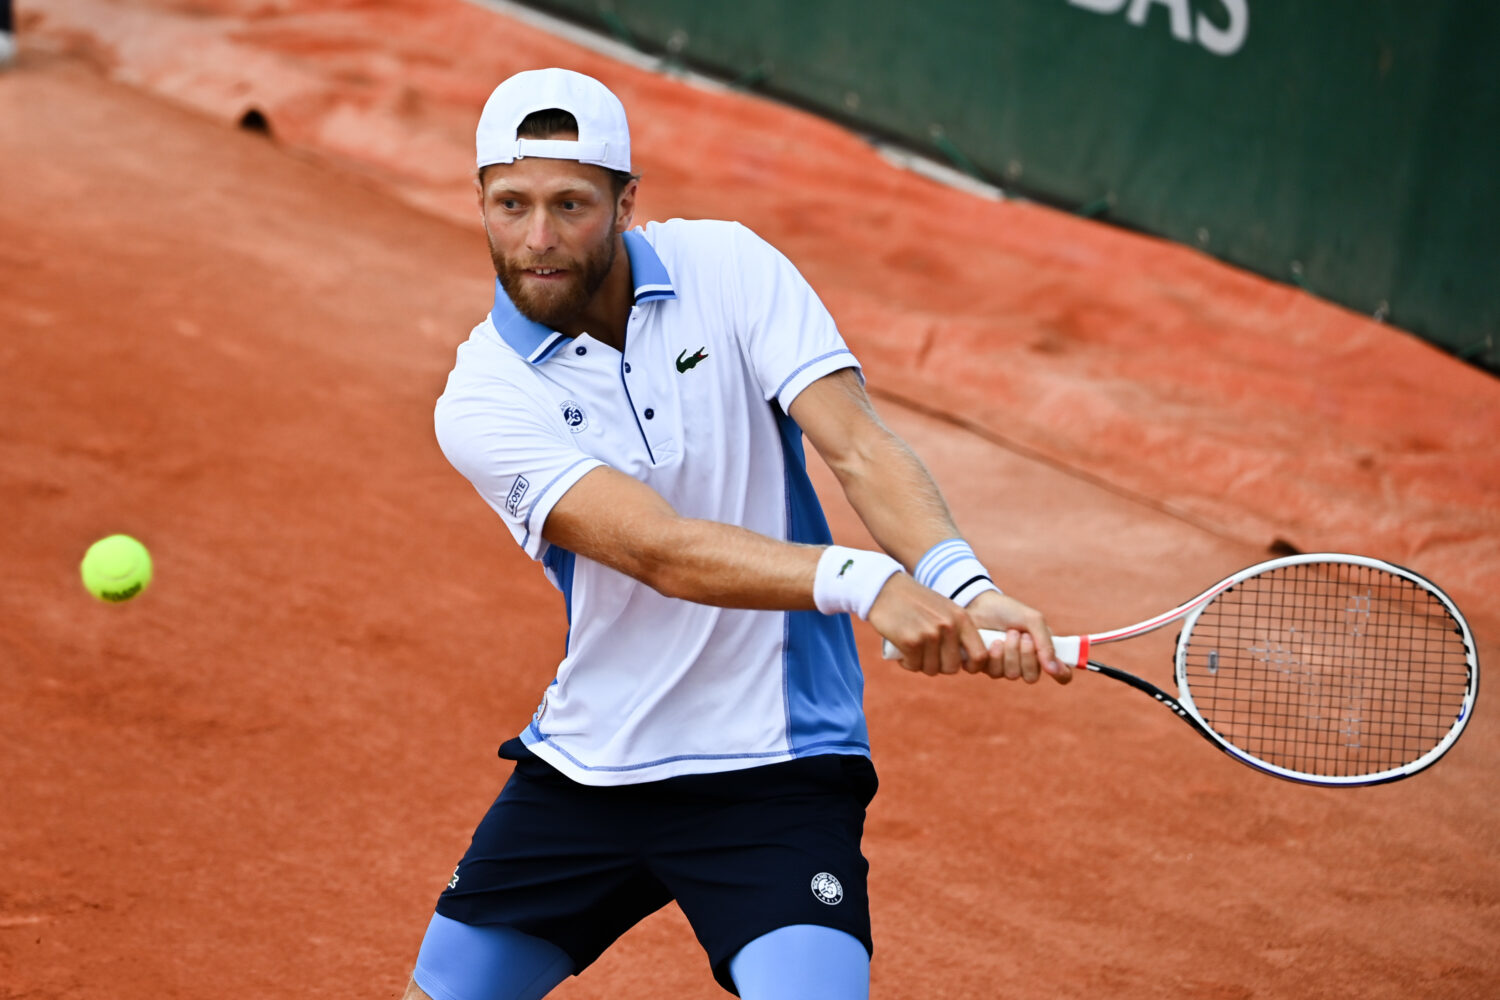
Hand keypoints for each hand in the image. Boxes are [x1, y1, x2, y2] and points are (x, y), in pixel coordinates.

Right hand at [867, 574, 991, 676]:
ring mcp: (930, 635)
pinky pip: (913, 666)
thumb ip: (957, 631)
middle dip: (939, 666)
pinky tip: (903, 652)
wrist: (886, 588)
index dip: (969, 665)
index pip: (979, 656)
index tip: (954, 661)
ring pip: (931, 669)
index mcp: (962, 619)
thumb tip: (967, 662)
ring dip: (921, 664)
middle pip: (952, 668)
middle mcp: (949, 627)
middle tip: (927, 656)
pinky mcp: (911, 641)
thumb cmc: (916, 602)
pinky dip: (907, 663)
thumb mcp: (944, 610)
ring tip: (913, 651)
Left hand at [965, 590, 1071, 684]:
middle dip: (1026, 655)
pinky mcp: (987, 667)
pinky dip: (994, 655)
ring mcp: (1006, 667)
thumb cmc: (1009, 611)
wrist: (980, 605)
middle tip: (1022, 635)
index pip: (1060, 673)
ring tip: (1007, 633)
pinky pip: (993, 673)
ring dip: (1010, 652)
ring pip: (1012, 675)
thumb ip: (1045, 642)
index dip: (1061, 674)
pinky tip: (992, 641)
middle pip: (1032, 677)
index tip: (1055, 668)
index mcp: (1043, 652)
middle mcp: (1026, 663)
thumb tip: (1053, 668)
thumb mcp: (1032, 619)